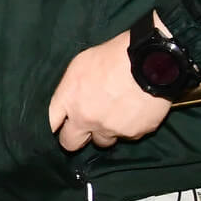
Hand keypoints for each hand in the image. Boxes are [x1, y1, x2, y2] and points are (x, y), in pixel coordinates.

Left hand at [47, 28, 171, 150]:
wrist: (150, 62)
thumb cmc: (114, 56)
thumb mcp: (81, 64)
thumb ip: (71, 88)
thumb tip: (70, 100)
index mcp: (70, 99)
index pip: (50, 124)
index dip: (52, 126)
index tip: (57, 127)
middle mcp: (86, 119)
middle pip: (70, 143)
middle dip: (75, 137)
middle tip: (83, 128)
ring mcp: (110, 129)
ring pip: (102, 141)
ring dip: (105, 132)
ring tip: (116, 113)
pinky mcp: (134, 134)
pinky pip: (127, 136)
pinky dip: (129, 127)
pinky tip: (135, 110)